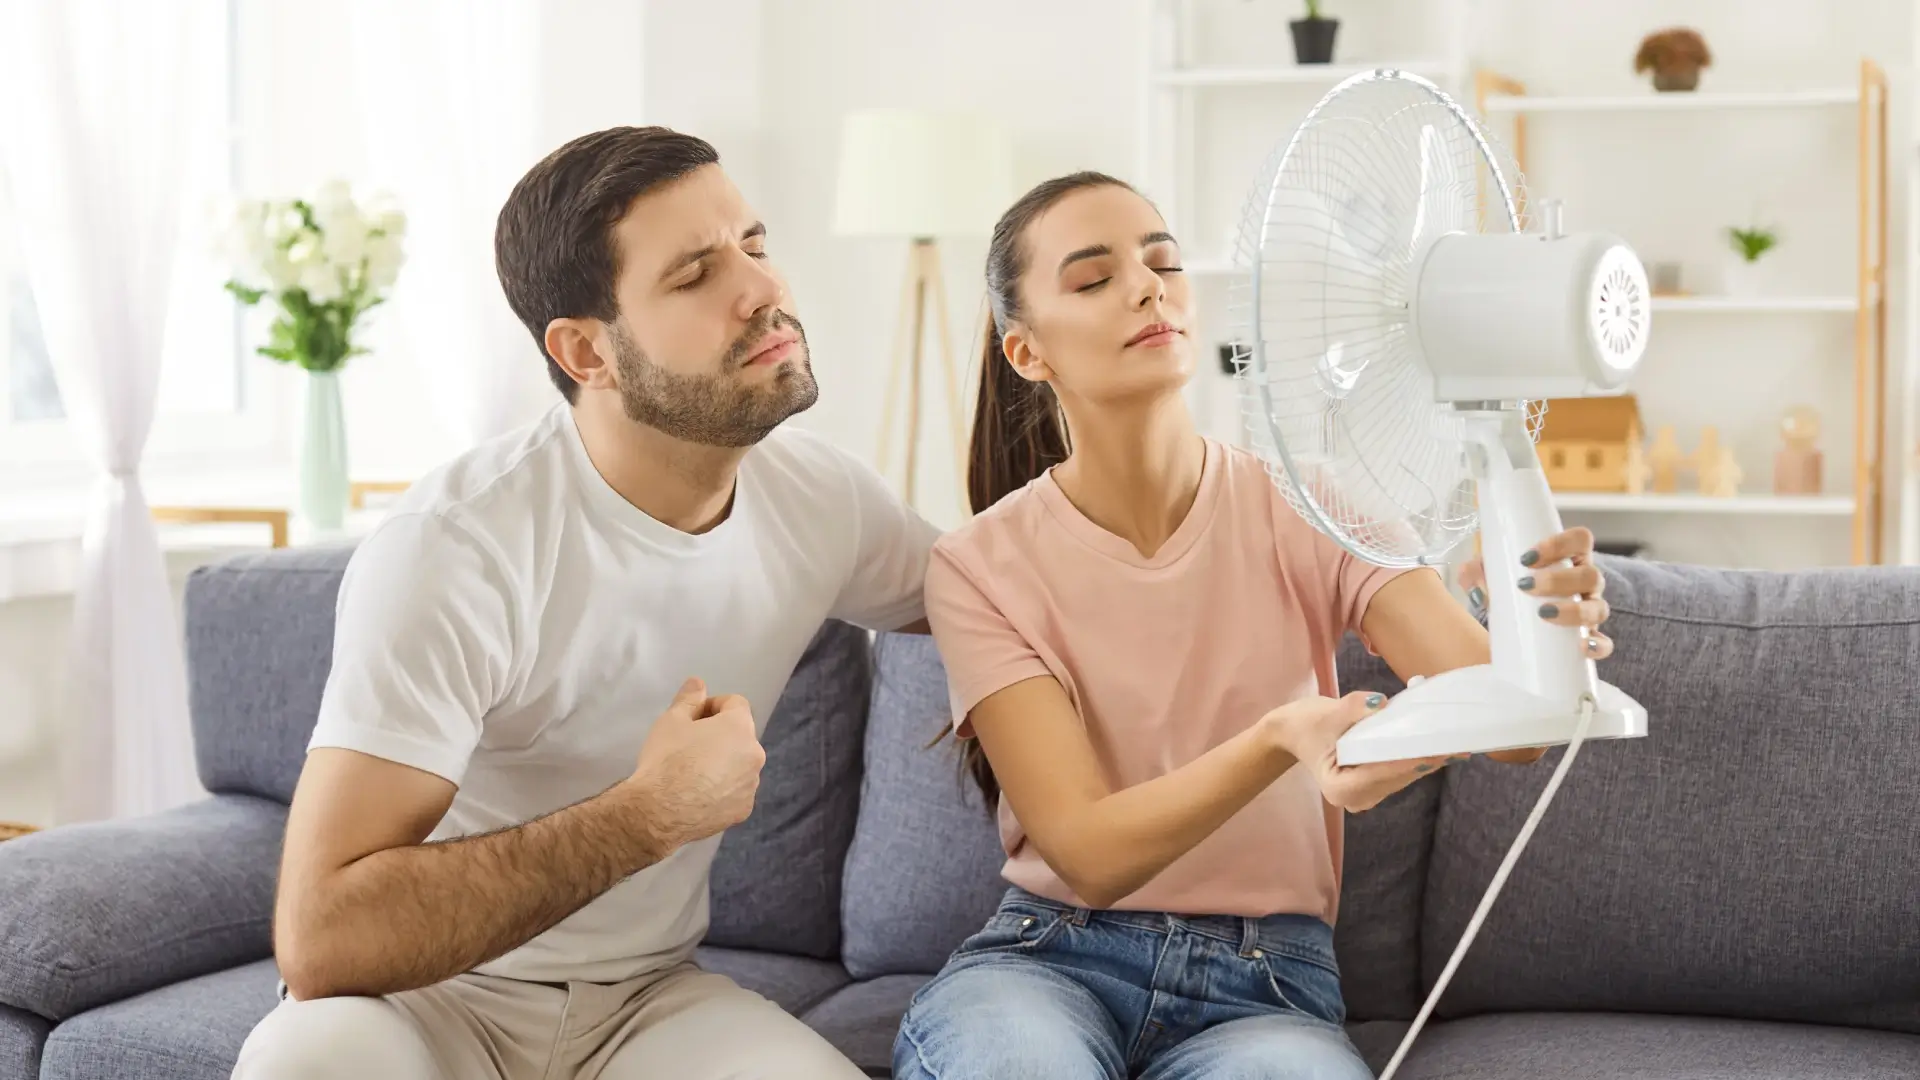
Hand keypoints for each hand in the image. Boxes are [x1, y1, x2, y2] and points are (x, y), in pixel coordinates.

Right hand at [625, 677, 765, 855]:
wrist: (659, 812)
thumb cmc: (666, 759)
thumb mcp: (671, 721)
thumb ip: (689, 699)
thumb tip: (698, 683)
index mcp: (740, 728)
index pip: (735, 703)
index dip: (713, 705)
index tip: (692, 717)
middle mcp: (754, 755)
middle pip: (740, 735)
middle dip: (719, 735)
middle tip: (689, 744)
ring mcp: (751, 785)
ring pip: (740, 764)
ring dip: (724, 762)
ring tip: (693, 772)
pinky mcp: (742, 810)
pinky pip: (735, 791)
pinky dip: (722, 789)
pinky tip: (698, 795)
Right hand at [1263, 692, 1462, 812]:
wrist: (1293, 733)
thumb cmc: (1305, 724)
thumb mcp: (1325, 714)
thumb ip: (1353, 708)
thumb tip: (1381, 704)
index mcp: (1340, 788)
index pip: (1383, 773)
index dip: (1412, 760)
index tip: (1439, 750)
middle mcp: (1356, 799)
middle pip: (1399, 777)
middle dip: (1427, 758)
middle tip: (1459, 743)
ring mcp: (1367, 795)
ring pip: (1404, 777)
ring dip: (1428, 759)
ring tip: (1457, 743)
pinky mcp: (1375, 786)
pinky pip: (1401, 772)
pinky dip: (1418, 757)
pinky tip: (1440, 746)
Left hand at [1459, 525, 1614, 764]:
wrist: (1516, 629)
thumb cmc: (1512, 591)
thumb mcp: (1493, 575)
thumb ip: (1477, 571)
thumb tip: (1471, 578)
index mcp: (1570, 559)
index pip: (1580, 539)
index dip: (1561, 543)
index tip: (1528, 556)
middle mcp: (1586, 583)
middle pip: (1591, 574)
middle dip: (1559, 579)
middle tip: (1525, 585)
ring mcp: (1591, 610)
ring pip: (1599, 608)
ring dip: (1574, 610)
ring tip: (1543, 614)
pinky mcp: (1589, 640)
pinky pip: (1605, 644)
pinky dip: (1597, 646)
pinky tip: (1581, 647)